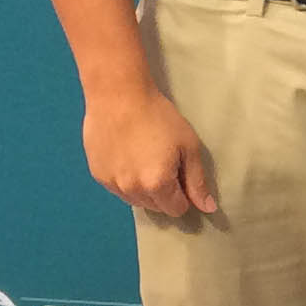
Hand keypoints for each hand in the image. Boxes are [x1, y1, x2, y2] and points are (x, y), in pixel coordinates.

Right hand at [84, 87, 218, 217]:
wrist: (118, 95)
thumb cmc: (158, 116)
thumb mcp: (188, 146)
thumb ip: (197, 181)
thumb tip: (208, 208)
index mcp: (157, 185)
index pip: (176, 209)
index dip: (184, 195)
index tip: (181, 174)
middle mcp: (132, 190)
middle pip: (156, 207)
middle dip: (164, 193)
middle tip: (164, 162)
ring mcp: (112, 184)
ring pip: (135, 200)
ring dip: (144, 189)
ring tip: (145, 158)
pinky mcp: (97, 174)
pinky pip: (117, 188)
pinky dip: (125, 179)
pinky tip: (127, 156)